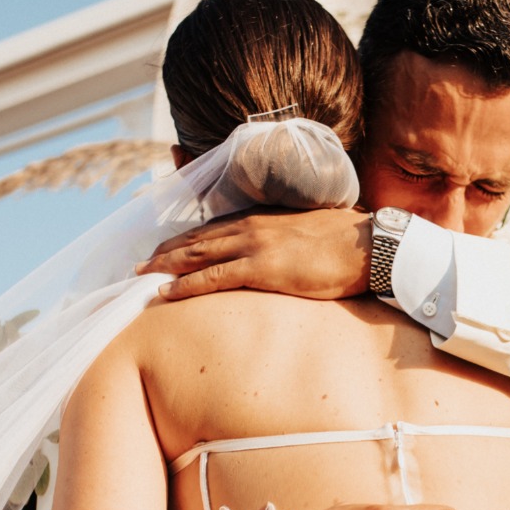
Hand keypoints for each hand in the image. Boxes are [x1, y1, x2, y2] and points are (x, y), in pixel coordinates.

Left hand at [136, 207, 371, 300]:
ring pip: (196, 254)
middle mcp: (252, 226)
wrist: (370, 247)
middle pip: (197, 237)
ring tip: (141, 275)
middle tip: (140, 263)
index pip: (214, 226)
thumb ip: (289, 238)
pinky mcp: (262, 268)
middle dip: (165, 250)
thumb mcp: (311, 232)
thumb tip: (285, 253)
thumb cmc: (349, 244)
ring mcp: (255, 245)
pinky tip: (165, 292)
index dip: (186, 238)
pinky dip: (185, 285)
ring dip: (165, 265)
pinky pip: (213, 277)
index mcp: (264, 217)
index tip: (166, 247)